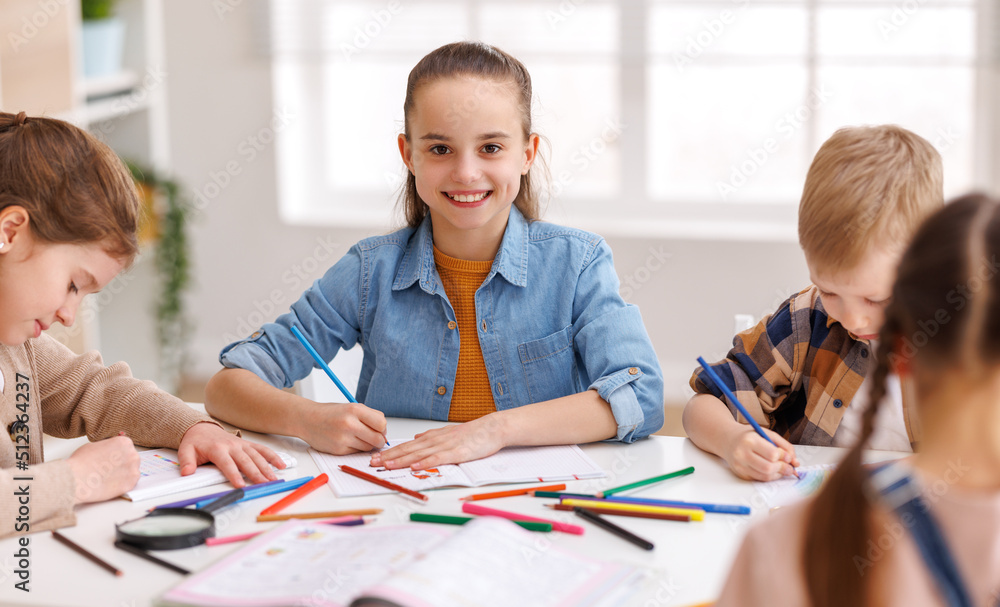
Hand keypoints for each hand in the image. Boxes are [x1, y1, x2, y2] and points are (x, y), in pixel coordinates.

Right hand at [67, 436, 140, 504]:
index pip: (126, 447)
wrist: (76, 479)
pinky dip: (123, 483)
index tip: (112, 458)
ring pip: (132, 470)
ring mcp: (133, 469)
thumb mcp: (95, 445)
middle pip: (131, 458)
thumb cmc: (81, 462)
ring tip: (108, 477)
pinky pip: (131, 482)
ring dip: (123, 473)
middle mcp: (132, 454)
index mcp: (124, 442)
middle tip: (109, 469)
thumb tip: (112, 448)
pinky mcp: (131, 483)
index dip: (118, 453)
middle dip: (122, 463)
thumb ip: (108, 446)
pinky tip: (111, 483)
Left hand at [177, 422, 285, 487]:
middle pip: (246, 461)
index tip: (241, 484)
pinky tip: (281, 465)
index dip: (234, 474)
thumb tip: (186, 472)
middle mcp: (232, 446)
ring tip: (273, 478)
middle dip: (256, 473)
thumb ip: (186, 462)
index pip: (227, 463)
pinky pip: (262, 449)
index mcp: (217, 449)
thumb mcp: (186, 450)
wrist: (202, 428)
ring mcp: (241, 444)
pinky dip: (272, 457)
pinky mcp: (247, 444)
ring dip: (266, 467)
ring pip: (257, 456)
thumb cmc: (196, 442)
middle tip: (263, 483)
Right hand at [298, 401, 387, 454]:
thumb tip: (384, 431)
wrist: (307, 419)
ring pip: (368, 447)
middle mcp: (349, 423)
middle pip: (378, 438)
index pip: (382, 423)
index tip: (380, 429)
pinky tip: (348, 441)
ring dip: (367, 445)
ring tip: (358, 437)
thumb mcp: (351, 407)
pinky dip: (356, 448)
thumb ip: (368, 417)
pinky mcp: (339, 450)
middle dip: (379, 440)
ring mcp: (343, 438)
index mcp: (355, 410)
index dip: (383, 428)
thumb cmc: (330, 413)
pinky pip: (356, 452)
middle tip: (374, 437)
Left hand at [370, 414, 504, 469]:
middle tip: (372, 463)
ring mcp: (445, 446)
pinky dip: (425, 463)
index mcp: (432, 437)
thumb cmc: (472, 434)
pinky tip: (415, 466)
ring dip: (401, 460)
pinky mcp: (456, 452)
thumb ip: (431, 436)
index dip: (390, 452)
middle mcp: (434, 440)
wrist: (491, 428)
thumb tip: (416, 437)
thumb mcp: (448, 433)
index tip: (375, 457)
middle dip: (389, 457)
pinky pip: (438, 458)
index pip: (406, 445)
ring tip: (386, 465)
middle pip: (408, 449)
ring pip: (418, 454)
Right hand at [724, 427, 799, 480]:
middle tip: (790, 467)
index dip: (784, 457)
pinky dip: (770, 476)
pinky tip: (773, 470)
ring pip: (765, 476)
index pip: (772, 454)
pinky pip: (760, 479)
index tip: (789, 457)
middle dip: (783, 468)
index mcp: (749, 440)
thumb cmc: (750, 436)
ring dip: (778, 474)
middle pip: (769, 467)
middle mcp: (742, 454)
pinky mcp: (740, 474)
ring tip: (782, 469)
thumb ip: (783, 445)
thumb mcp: (766, 433)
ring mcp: (740, 465)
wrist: (728, 440)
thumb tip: (795, 462)